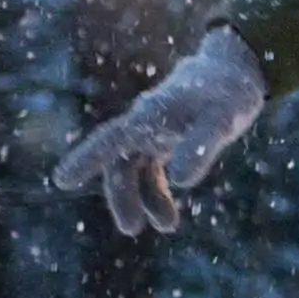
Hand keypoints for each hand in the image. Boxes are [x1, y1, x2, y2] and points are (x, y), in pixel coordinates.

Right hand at [51, 29, 267, 238]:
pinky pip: (150, 169)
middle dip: (122, 196)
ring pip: (134, 169)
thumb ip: (201, 147)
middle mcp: (144, 123)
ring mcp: (153, 131)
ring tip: (168, 226)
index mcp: (149, 116)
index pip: (110, 139)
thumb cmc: (229, 93)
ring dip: (145, 198)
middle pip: (120, 162)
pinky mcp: (166, 137)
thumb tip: (181, 182)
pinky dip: (156, 191)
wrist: (237, 69)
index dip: (86, 159)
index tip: (61, 181)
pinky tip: (167, 214)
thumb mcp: (222, 121)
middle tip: (132, 228)